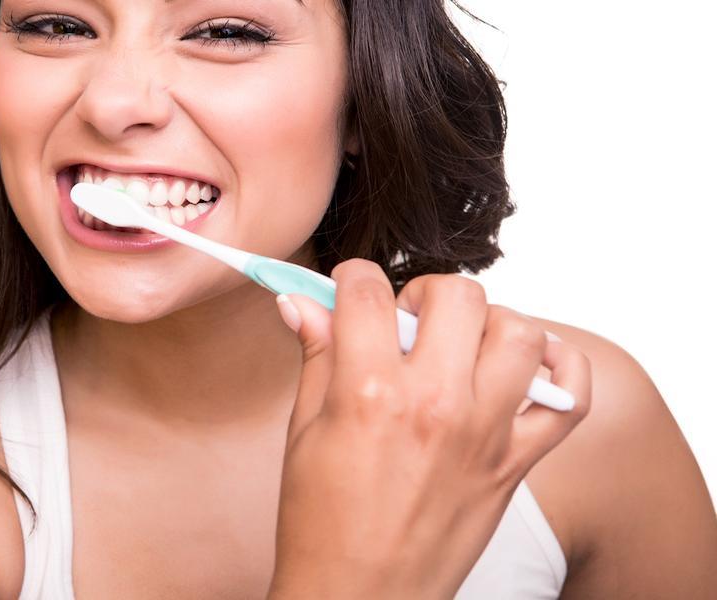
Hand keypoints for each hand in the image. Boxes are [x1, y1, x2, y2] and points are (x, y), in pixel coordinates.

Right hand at [267, 259, 590, 599]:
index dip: (351, 277)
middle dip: (425, 293)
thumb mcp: (303, 432)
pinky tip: (528, 366)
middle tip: (407, 320)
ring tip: (461, 343)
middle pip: (457, 296)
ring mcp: (484, 434)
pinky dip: (561, 369)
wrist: (359, 597)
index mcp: (369, 393)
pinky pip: (570, 399)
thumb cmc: (322, 524)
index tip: (349, 288)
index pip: (367, 292)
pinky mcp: (515, 464)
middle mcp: (435, 405)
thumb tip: (303, 305)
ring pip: (520, 332)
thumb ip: (315, 357)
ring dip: (489, 323)